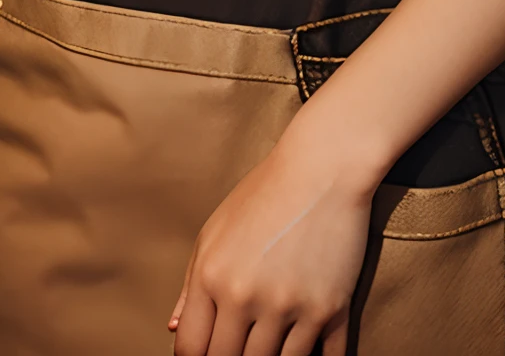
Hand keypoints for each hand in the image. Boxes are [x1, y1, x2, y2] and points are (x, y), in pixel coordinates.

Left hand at [170, 138, 374, 355]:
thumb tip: (175, 330)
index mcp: (213, 277)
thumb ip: (192, 284)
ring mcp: (290, 307)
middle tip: (239, 349)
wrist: (322, 167)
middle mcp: (247, 297)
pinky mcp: (329, 309)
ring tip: (269, 347)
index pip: (193, 348)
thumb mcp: (215, 230)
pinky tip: (306, 352)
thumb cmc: (264, 194)